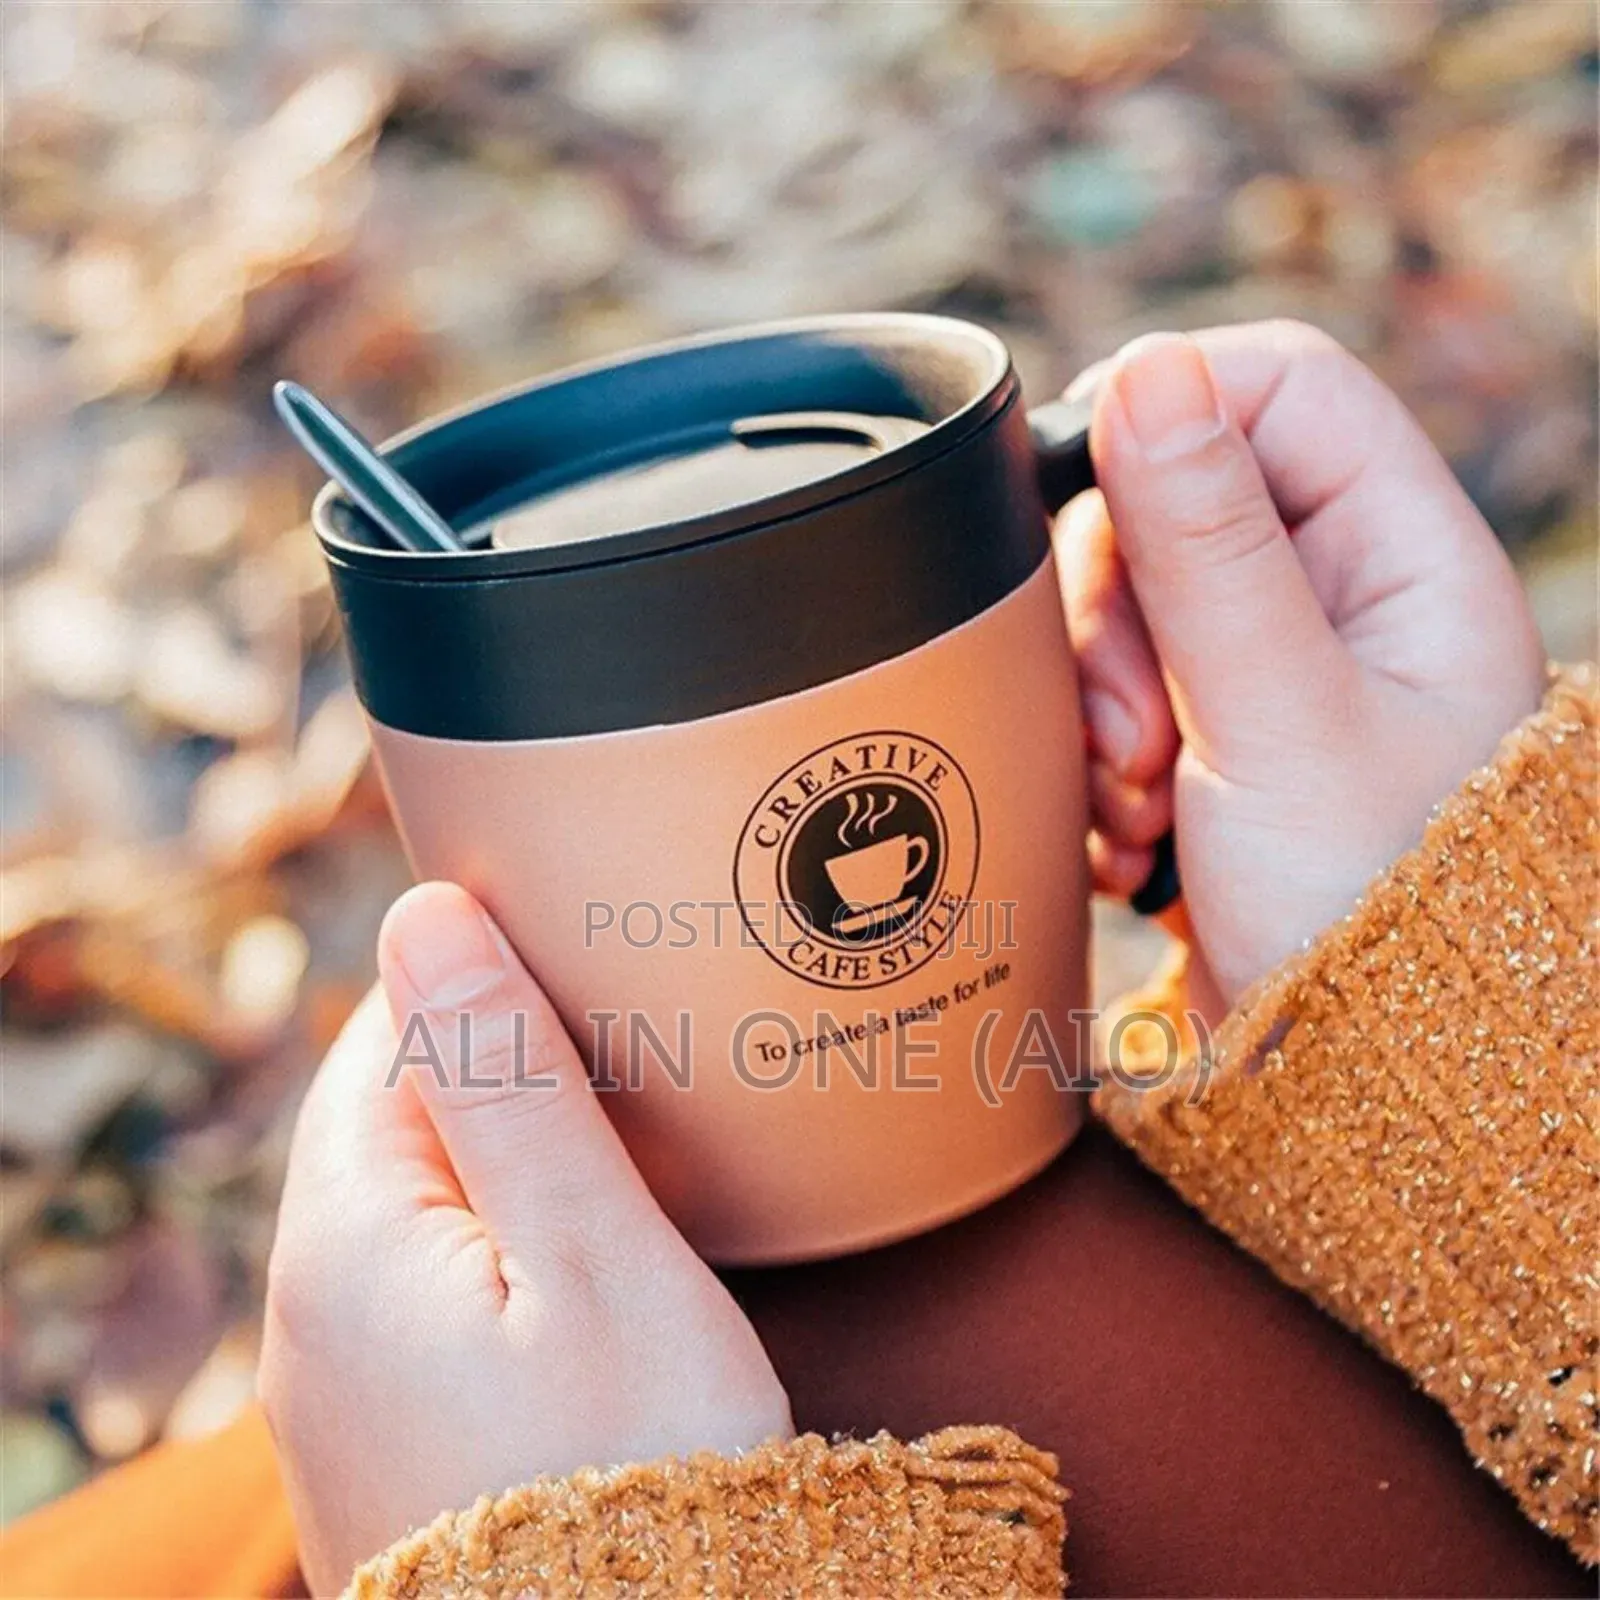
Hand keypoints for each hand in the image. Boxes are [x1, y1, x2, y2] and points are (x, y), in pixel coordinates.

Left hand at [260, 883, 791, 1594]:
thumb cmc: (633, 1463)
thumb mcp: (592, 1249)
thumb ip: (505, 1079)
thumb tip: (422, 915)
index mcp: (344, 1242)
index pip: (383, 1044)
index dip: (484, 991)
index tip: (588, 974)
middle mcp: (308, 1318)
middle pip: (389, 1126)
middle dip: (493, 1075)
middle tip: (623, 1060)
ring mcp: (339, 1393)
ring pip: (409, 1213)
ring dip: (498, 1164)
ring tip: (614, 1155)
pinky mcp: (385, 1447)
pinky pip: (422, 1299)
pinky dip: (492, 1253)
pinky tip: (573, 1278)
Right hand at [1058, 321, 1544, 1011]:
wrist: (1347, 1084)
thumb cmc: (1368, 910)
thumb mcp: (1280, 714)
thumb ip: (1206, 543)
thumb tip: (1148, 369)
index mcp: (1402, 558)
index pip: (1281, 390)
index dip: (1173, 411)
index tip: (1088, 492)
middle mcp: (1341, 599)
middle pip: (1178, 501)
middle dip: (1118, 613)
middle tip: (1134, 735)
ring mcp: (1272, 672)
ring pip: (1130, 602)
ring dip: (1102, 700)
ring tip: (1141, 808)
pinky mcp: (1213, 742)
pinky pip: (1115, 688)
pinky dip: (1100, 755)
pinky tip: (1134, 837)